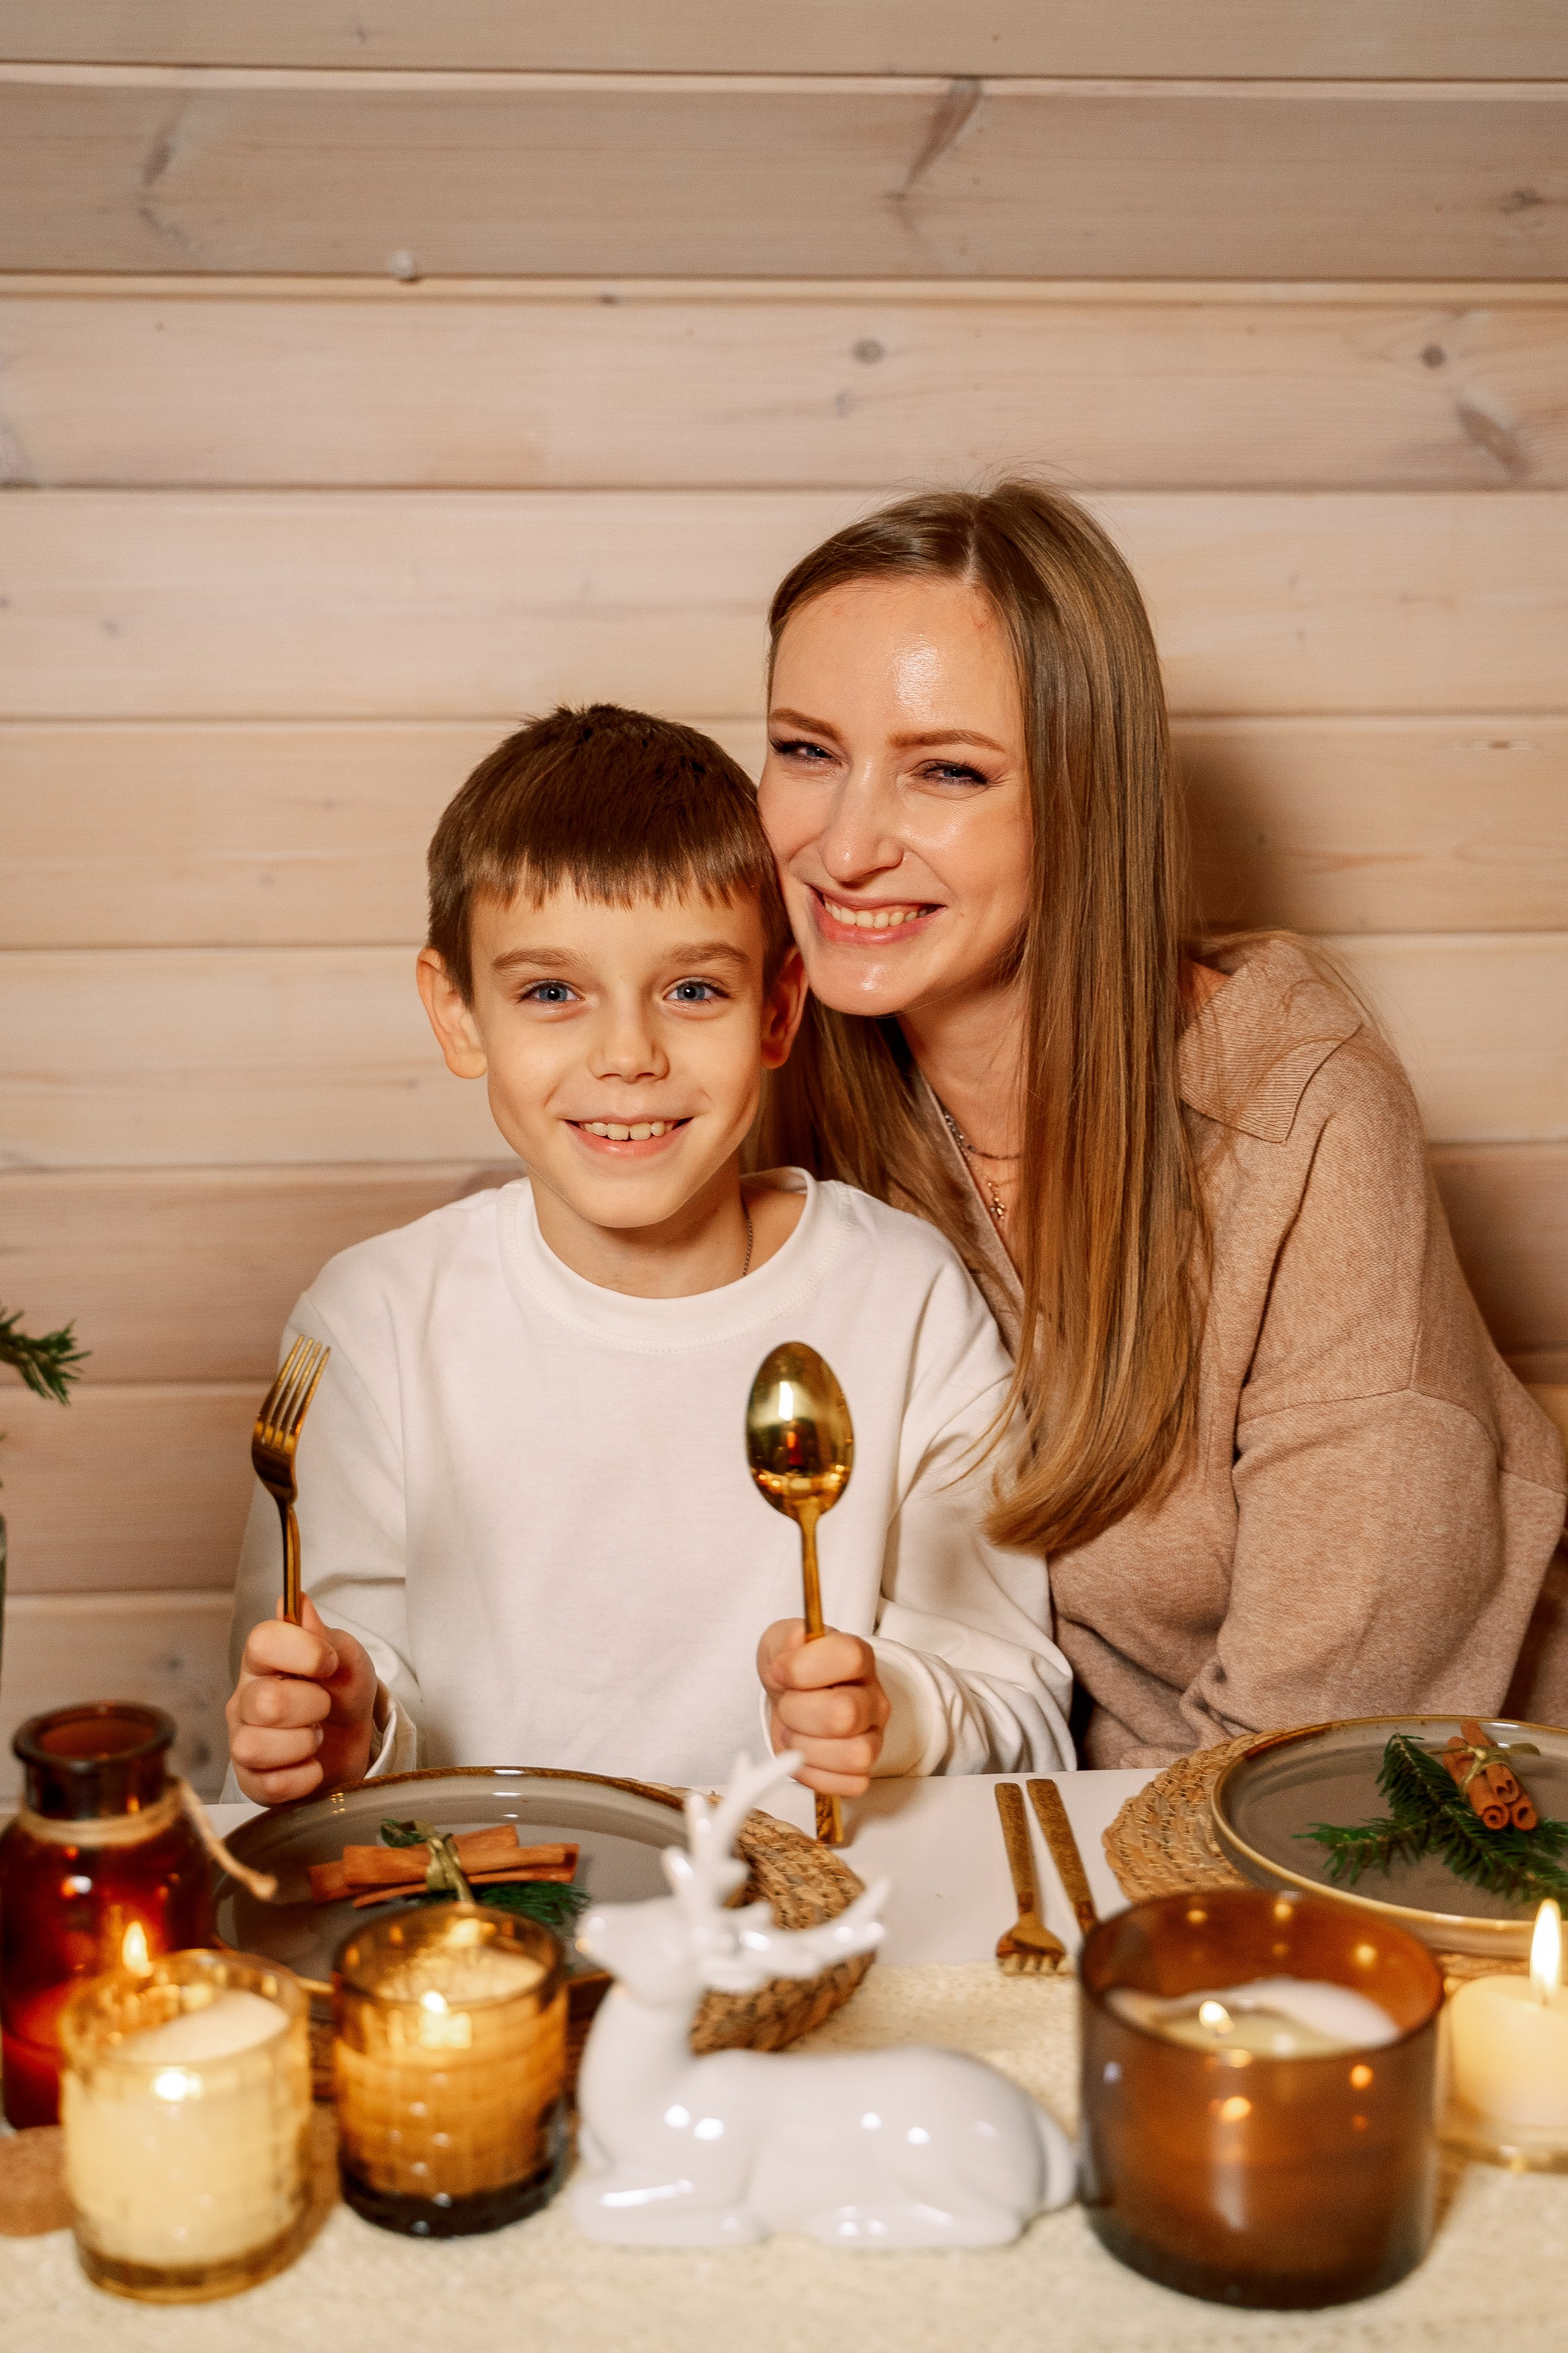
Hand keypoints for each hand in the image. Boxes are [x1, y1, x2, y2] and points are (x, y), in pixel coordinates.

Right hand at [225, 1595, 378, 1804]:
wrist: (352, 1745)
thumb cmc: (343, 1695)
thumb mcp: (348, 1660)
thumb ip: (325, 1635)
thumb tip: (297, 1602)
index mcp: (264, 1661)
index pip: (261, 1641)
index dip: (302, 1650)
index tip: (329, 1661)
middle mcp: (245, 1699)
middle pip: (266, 1701)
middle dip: (312, 1705)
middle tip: (323, 1707)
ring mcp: (243, 1741)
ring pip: (256, 1745)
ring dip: (303, 1743)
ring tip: (315, 1738)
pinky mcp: (252, 1781)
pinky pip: (273, 1784)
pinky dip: (305, 1776)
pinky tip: (312, 1765)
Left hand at [756, 1618, 890, 1795]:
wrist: (791, 1697)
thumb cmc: (791, 1670)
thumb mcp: (780, 1641)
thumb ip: (786, 1640)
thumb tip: (789, 1660)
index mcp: (858, 1658)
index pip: (849, 1658)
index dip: (803, 1668)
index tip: (781, 1670)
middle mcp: (874, 1698)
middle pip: (845, 1714)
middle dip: (798, 1712)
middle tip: (787, 1706)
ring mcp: (873, 1737)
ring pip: (853, 1755)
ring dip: (807, 1748)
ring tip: (795, 1732)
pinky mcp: (863, 1771)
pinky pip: (850, 1785)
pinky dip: (815, 1775)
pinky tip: (802, 1756)